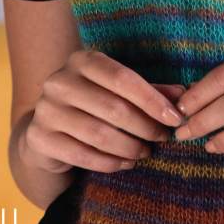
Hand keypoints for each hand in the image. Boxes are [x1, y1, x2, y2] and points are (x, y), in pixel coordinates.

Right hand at [21, 48, 186, 174]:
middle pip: (113, 108)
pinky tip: (125, 163)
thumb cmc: (93, 104)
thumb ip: (149, 91)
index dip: (152, 100)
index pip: (124, 78)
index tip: (175, 118)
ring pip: (99, 134)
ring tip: (145, 152)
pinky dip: (109, 162)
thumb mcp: (119, 91)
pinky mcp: (39, 138)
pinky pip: (82, 155)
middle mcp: (60, 81)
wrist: (47, 129)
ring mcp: (46, 110)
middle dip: (144, 126)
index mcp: (82, 61)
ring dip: (129, 146)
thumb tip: (184, 94)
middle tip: (162, 138)